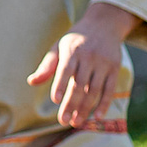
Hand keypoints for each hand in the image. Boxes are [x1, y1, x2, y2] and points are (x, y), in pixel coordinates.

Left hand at [28, 0, 136, 127]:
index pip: (66, 70)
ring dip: (85, 108)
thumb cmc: (76, 39)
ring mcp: (104, 63)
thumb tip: (31, 82)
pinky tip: (97, 116)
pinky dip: (104, 104)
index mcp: (72, 51)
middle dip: (71, 104)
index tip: (55, 101)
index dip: (60, 85)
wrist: (104, 24)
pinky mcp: (115, 69)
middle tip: (63, 121)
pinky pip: (110, 90)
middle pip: (80, 85)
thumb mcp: (59, 47)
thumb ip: (47, 66)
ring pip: (94, 90)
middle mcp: (89, 57)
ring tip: (76, 122)